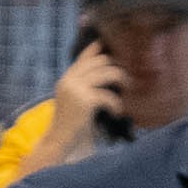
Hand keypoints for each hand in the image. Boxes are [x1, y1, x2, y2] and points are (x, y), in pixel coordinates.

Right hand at [40, 43, 128, 159]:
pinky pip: (108, 95)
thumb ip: (87, 87)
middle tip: (127, 79)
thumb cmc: (73, 125)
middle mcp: (69, 80)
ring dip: (121, 80)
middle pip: (99, 61)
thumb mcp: (78, 101)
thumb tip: (110, 73)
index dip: (98, 47)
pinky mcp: (84, 101)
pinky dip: (116, 104)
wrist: (60, 142)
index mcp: (67, 79)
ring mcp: (75, 89)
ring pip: (107, 73)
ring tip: (127, 89)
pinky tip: (116, 113)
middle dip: (117, 67)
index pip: (84, 56)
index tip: (111, 44)